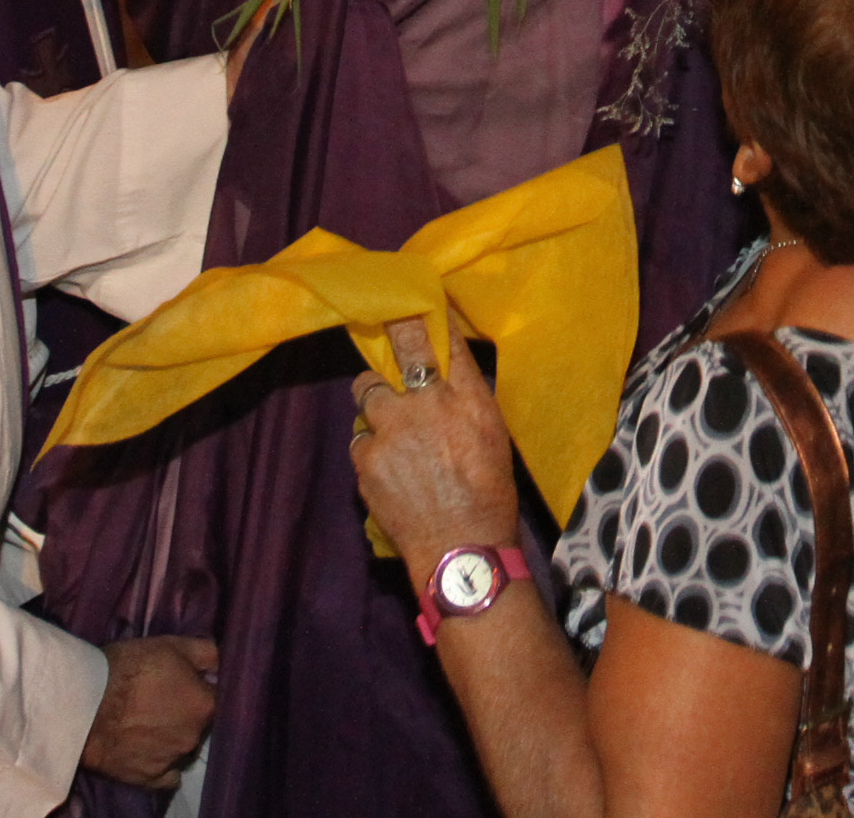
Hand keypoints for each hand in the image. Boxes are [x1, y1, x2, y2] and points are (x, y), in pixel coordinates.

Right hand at [82, 635, 217, 788]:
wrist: (84, 703)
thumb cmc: (130, 668)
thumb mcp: (173, 645)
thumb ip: (208, 653)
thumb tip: (222, 663)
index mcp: (206, 705)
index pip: (217, 697)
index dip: (201, 688)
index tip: (186, 683)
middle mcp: (194, 737)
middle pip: (200, 724)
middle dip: (188, 713)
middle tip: (164, 700)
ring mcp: (172, 761)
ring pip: (183, 748)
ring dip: (174, 737)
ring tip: (150, 723)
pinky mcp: (148, 779)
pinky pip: (167, 776)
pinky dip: (163, 765)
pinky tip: (151, 751)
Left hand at [349, 315, 521, 584]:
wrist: (461, 551)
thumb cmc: (490, 495)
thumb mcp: (493, 435)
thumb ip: (467, 397)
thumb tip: (444, 373)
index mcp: (467, 396)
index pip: (441, 337)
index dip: (421, 315)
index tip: (411, 302)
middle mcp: (426, 403)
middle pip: (397, 350)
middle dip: (390, 344)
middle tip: (389, 353)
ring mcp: (391, 430)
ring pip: (366, 394)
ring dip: (375, 406)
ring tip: (390, 430)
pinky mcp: (365, 460)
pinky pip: (359, 439)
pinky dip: (369, 448)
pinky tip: (387, 469)